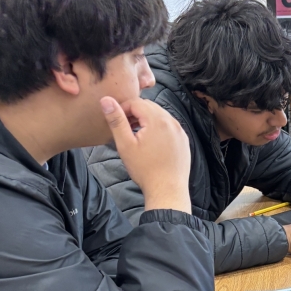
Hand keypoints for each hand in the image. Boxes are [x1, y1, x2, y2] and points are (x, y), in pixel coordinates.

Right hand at [100, 96, 191, 212]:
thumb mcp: (125, 144)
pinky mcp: (184, 141)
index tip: (116, 122)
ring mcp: (180, 131)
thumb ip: (116, 120)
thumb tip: (106, 100)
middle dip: (135, 112)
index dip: (123, 108)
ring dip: (147, 120)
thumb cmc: (145, 169)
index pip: (136, 102)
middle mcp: (172, 122)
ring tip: (136, 135)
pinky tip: (151, 143)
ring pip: (160, 116)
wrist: (168, 190)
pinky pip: (169, 127)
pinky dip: (158, 129)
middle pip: (150, 106)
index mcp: (157, 119)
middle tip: (125, 128)